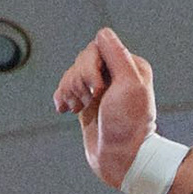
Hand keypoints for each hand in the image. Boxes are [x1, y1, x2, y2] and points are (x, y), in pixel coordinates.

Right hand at [53, 28, 161, 189]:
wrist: (121, 159)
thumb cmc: (128, 126)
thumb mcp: (130, 86)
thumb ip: (118, 55)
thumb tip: (103, 33)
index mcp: (130, 66)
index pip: (99, 46)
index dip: (91, 65)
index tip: (99, 88)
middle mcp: (115, 74)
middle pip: (82, 58)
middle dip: (79, 79)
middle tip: (89, 100)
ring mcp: (100, 89)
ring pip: (72, 73)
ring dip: (70, 89)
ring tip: (79, 107)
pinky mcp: (87, 102)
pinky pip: (66, 88)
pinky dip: (62, 97)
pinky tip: (65, 109)